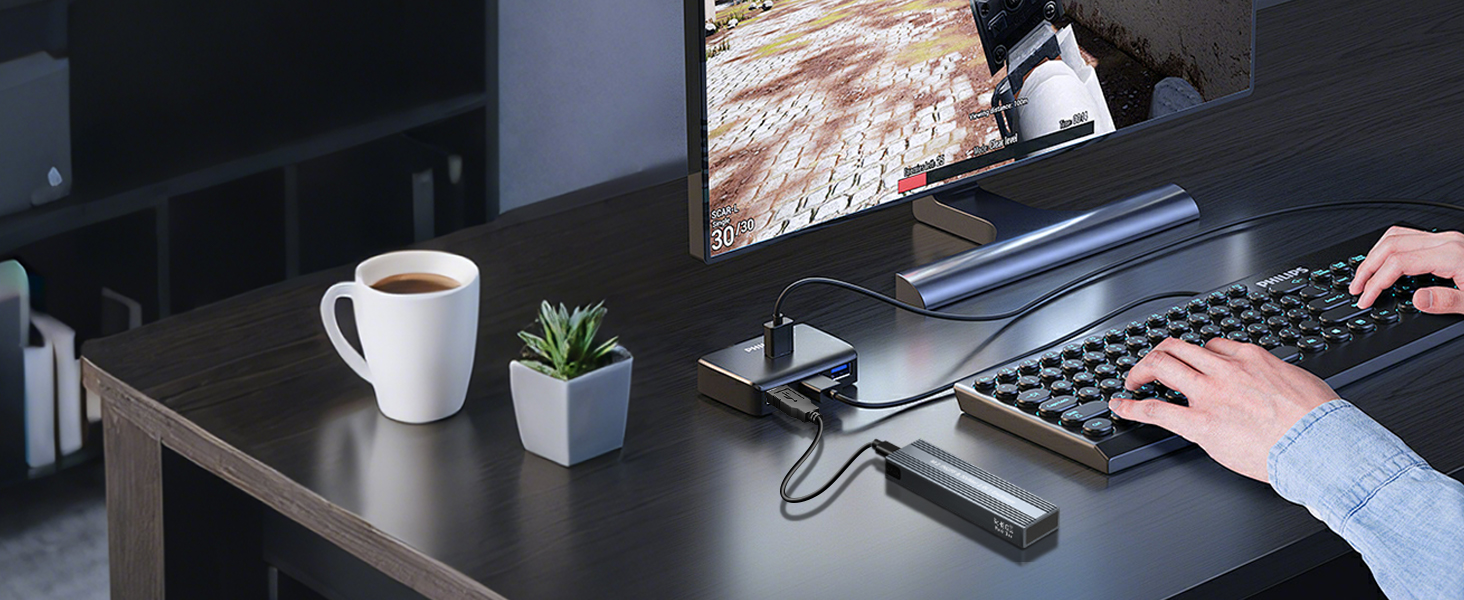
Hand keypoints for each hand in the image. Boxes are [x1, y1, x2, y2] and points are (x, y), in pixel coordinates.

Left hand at [1109, 338, 1338, 480]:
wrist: (1320, 445)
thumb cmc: (1317, 420)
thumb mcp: (1297, 381)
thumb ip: (1273, 376)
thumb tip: (1271, 381)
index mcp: (1250, 358)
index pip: (1212, 346)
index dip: (1196, 356)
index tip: (1189, 363)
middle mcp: (1225, 370)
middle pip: (1178, 347)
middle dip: (1158, 353)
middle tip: (1150, 365)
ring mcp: (1210, 395)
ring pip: (1162, 365)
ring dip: (1141, 370)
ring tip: (1132, 380)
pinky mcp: (1200, 424)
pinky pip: (1156, 409)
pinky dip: (1131, 407)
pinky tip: (1121, 407)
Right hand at [1349, 226, 1463, 311]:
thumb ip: (1447, 302)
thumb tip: (1417, 299)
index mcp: (1452, 254)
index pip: (1399, 262)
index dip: (1376, 281)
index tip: (1365, 298)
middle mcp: (1446, 241)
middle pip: (1391, 244)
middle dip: (1367, 267)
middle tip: (1357, 288)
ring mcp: (1444, 239)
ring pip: (1395, 236)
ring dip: (1374, 256)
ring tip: (1364, 276)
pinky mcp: (1444, 242)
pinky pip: (1407, 237)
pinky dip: (1388, 250)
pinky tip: (1383, 265)